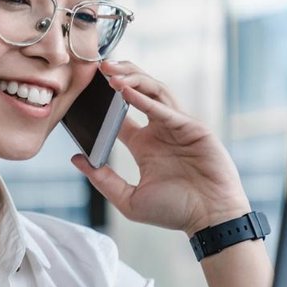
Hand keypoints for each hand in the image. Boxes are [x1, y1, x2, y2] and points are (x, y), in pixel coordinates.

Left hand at [69, 59, 251, 235]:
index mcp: (144, 145)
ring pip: (154, 92)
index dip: (102, 101)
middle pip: (138, 92)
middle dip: (119, 76)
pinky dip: (145, 99)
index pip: (120, 115)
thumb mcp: (129, 199)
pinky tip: (125, 91)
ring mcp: (177, 127)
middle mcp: (160, 131)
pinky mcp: (192, 128)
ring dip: (132, 79)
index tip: (83, 89)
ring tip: (109, 72)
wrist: (209, 220)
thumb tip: (76, 159)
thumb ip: (102, 179)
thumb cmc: (174, 211)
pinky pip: (166, 109)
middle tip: (97, 66)